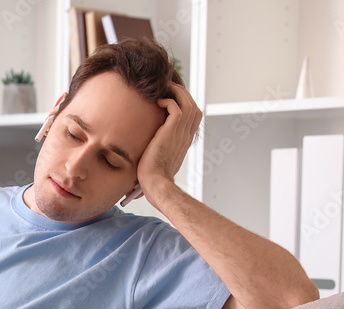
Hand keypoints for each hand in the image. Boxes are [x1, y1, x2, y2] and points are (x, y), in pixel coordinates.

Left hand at [136, 83, 201, 199]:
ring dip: (177, 92)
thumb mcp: (160, 160)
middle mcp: (186, 136)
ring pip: (188, 103)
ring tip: (165, 89)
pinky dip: (168, 101)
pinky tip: (157, 102)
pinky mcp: (171, 133)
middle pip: (194, 106)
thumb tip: (148, 149)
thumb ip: (160, 150)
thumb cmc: (154, 177)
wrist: (156, 184)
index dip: (186, 103)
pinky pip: (176, 109)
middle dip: (183, 93)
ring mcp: (180, 134)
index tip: (173, 98)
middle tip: (169, 88)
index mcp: (185, 141)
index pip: (194, 116)